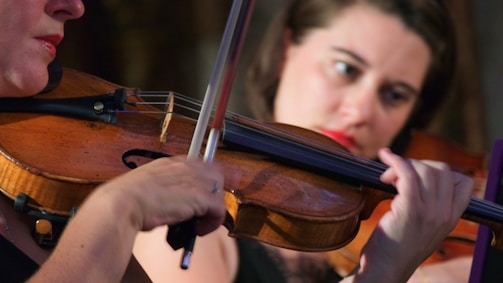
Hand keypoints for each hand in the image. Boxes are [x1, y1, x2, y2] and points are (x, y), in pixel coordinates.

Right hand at [95, 155, 225, 234]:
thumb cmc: (125, 199)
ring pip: (219, 192)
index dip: (204, 181)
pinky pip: (219, 210)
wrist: (121, 203)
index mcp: (171, 163)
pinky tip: (198, 231)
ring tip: (198, 224)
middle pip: (216, 175)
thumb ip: (161, 188)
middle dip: (213, 194)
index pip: (200, 165)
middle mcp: (186, 167)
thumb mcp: (145, 185)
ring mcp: (195, 180)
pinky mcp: (200, 197)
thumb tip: (168, 202)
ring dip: (212, 210)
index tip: (204, 196)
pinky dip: (212, 223)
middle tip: (203, 212)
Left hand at [350, 148, 472, 281]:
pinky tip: (385, 156)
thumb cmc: (395, 249)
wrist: (385, 270)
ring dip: (403, 165)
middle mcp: (445, 214)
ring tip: (387, 177)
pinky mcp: (410, 209)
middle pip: (441, 170)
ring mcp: (430, 212)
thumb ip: (428, 207)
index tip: (417, 175)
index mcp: (451, 219)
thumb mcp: (422, 228)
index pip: (462, 182)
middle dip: (418, 165)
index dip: (439, 171)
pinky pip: (407, 173)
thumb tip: (414, 177)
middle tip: (396, 177)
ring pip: (424, 169)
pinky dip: (395, 161)